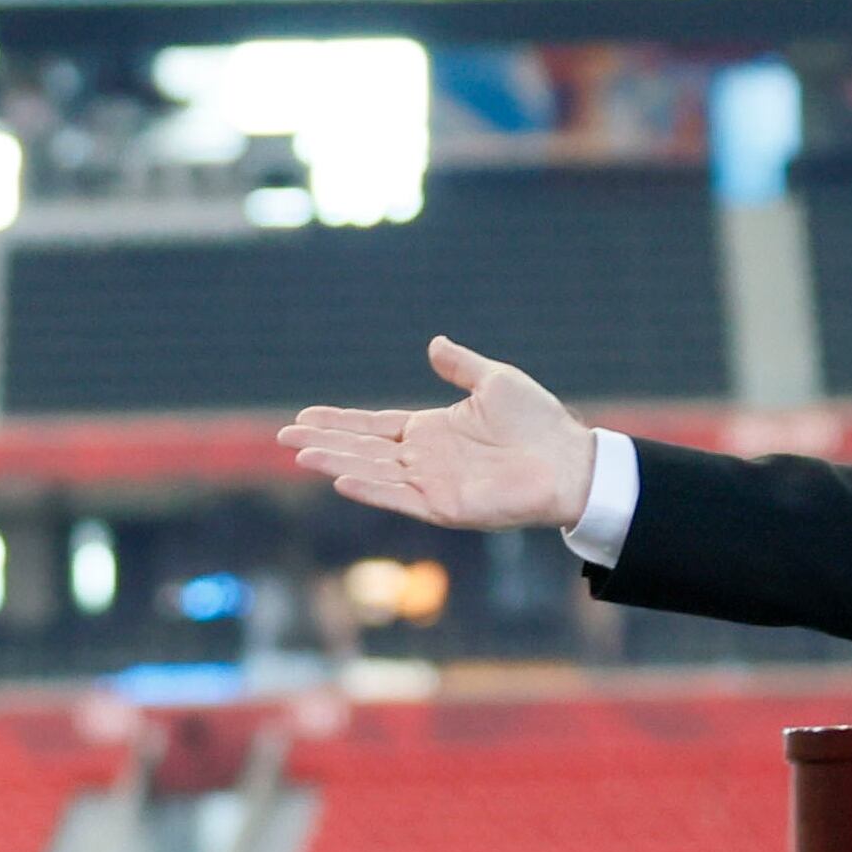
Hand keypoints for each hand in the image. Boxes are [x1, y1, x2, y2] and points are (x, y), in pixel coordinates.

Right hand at [280, 337, 595, 530]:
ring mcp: (433, 485)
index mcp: (432, 431)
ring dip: (336, 464)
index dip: (339, 423)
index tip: (303, 417)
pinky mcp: (445, 507)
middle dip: (323, 443)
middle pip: (362, 450)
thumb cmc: (538, 422)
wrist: (569, 460)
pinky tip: (341, 479)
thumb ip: (460, 366)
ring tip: (300, 455)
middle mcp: (425, 460)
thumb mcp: (495, 381)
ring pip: (372, 473)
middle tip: (283, 437)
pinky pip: (400, 498)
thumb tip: (434, 344)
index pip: (373, 427)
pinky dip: (370, 489)